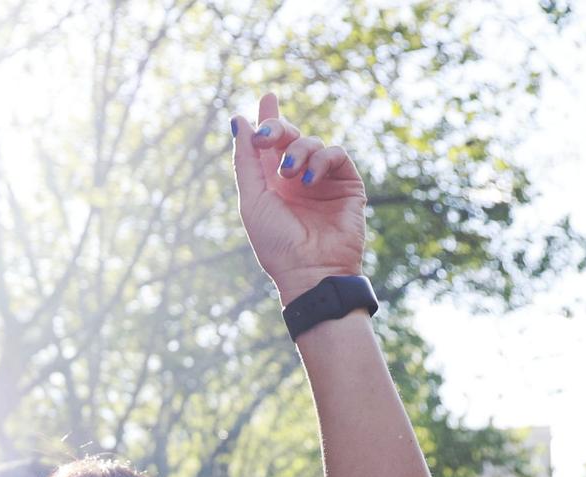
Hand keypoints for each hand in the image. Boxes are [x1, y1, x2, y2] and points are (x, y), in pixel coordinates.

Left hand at [230, 92, 368, 298]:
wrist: (310, 270)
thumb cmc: (276, 242)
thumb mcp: (252, 199)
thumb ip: (245, 160)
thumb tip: (238, 120)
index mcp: (272, 183)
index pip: (271, 143)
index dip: (269, 118)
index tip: (267, 97)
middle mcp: (297, 178)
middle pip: (290, 135)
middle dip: (278, 128)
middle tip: (268, 136)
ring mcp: (322, 180)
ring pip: (311, 141)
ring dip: (298, 151)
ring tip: (289, 175)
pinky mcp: (347, 183)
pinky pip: (335, 153)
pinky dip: (321, 159)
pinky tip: (309, 179)